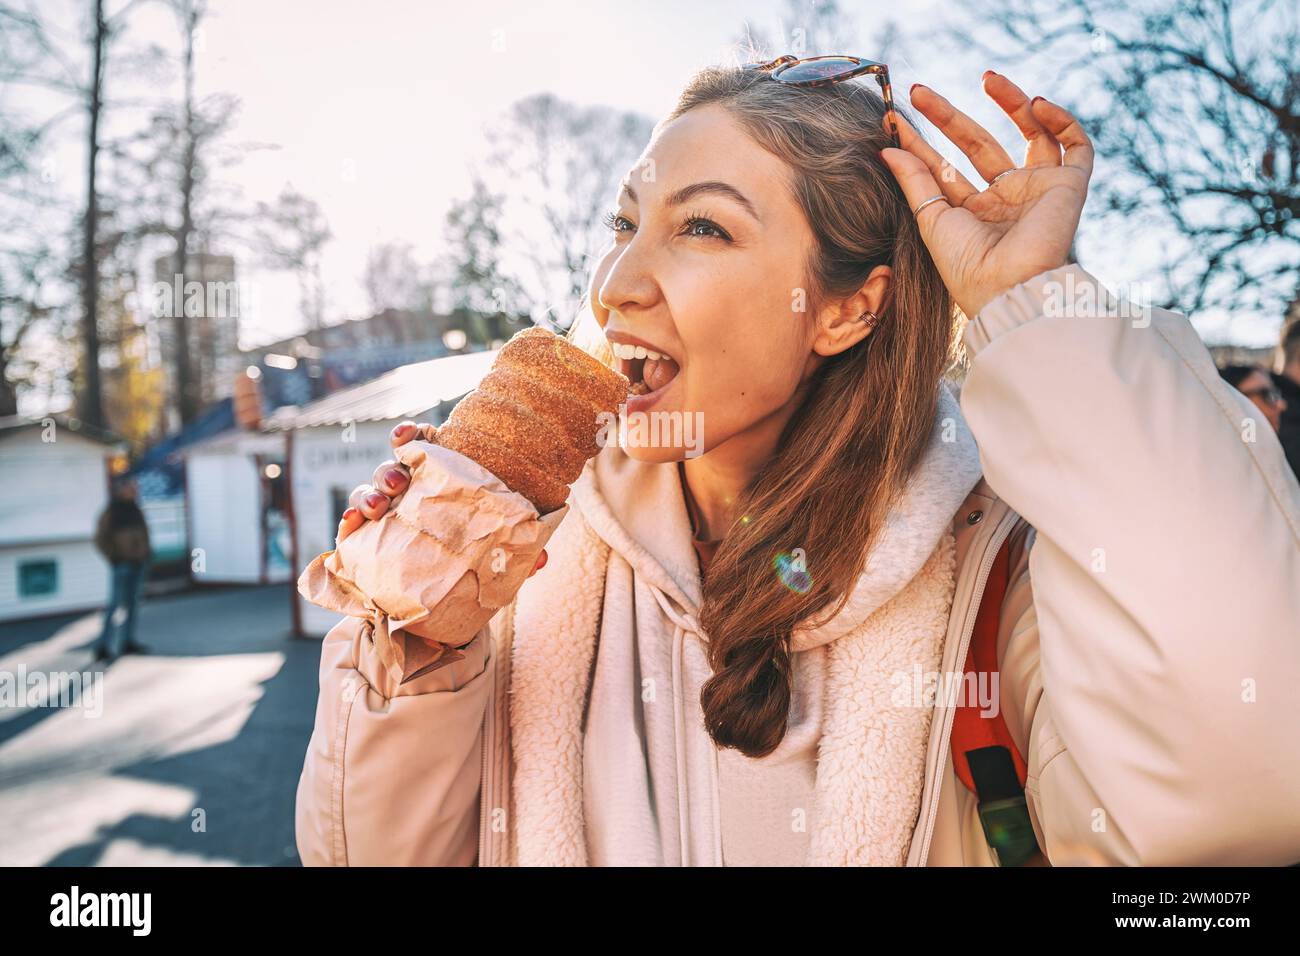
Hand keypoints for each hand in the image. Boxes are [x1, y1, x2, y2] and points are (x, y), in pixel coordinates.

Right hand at [334, 420, 547, 575]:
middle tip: (399, 481)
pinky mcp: (365, 541)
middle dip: (390, 470)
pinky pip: (350, 525)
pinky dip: (348, 520)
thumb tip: (541, 561)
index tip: (411, 435)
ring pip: (368, 492)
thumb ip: (517, 552)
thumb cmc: (471, 561)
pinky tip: (352, 522)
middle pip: (392, 469)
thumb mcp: (497, 554)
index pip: (422, 449)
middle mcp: (409, 493)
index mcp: (440, 483)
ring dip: (369, 494)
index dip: (411, 436)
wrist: (442, 606)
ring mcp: (385, 516)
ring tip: (377, 506)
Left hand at [879, 71, 1093, 318]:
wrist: (1010, 289)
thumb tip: (887, 147)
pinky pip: (1074, 145)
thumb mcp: (932, 219)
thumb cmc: (967, 266)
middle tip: (919, 91)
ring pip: (1031, 133)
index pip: (944, 165)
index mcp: (972, 211)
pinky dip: (1061, 120)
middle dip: (949, 115)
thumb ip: (914, 181)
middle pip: (979, 143)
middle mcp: (1005, 198)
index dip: (920, 140)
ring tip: (987, 79)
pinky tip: (1037, 104)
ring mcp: (1037, 190)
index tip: (893, 119)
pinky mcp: (1068, 186)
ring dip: (1012, 102)